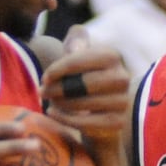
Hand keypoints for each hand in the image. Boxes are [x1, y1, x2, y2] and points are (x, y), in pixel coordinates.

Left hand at [40, 26, 131, 147]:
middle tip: (42, 92)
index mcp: (112, 56)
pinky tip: (53, 113)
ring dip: (60, 104)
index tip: (45, 77)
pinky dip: (64, 119)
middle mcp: (122, 78)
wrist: (99, 108)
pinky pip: (85, 123)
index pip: (81, 60)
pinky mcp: (117, 123)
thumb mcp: (79, 54)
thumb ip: (76, 41)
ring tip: (50, 101)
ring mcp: (122, 102)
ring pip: (84, 104)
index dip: (59, 69)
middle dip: (58, 89)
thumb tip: (76, 47)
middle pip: (83, 84)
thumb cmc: (83, 75)